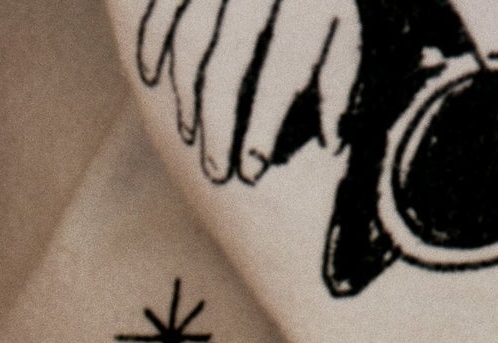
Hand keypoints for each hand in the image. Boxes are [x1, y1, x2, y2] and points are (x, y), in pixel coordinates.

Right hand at [136, 0, 360, 183]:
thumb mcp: (348, 12)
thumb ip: (342, 72)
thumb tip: (335, 140)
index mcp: (310, 0)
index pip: (281, 70)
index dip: (262, 125)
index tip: (249, 172)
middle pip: (230, 65)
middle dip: (219, 124)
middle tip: (216, 171)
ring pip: (194, 39)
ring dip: (186, 93)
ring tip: (188, 133)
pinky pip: (164, 2)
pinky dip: (151, 38)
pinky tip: (149, 74)